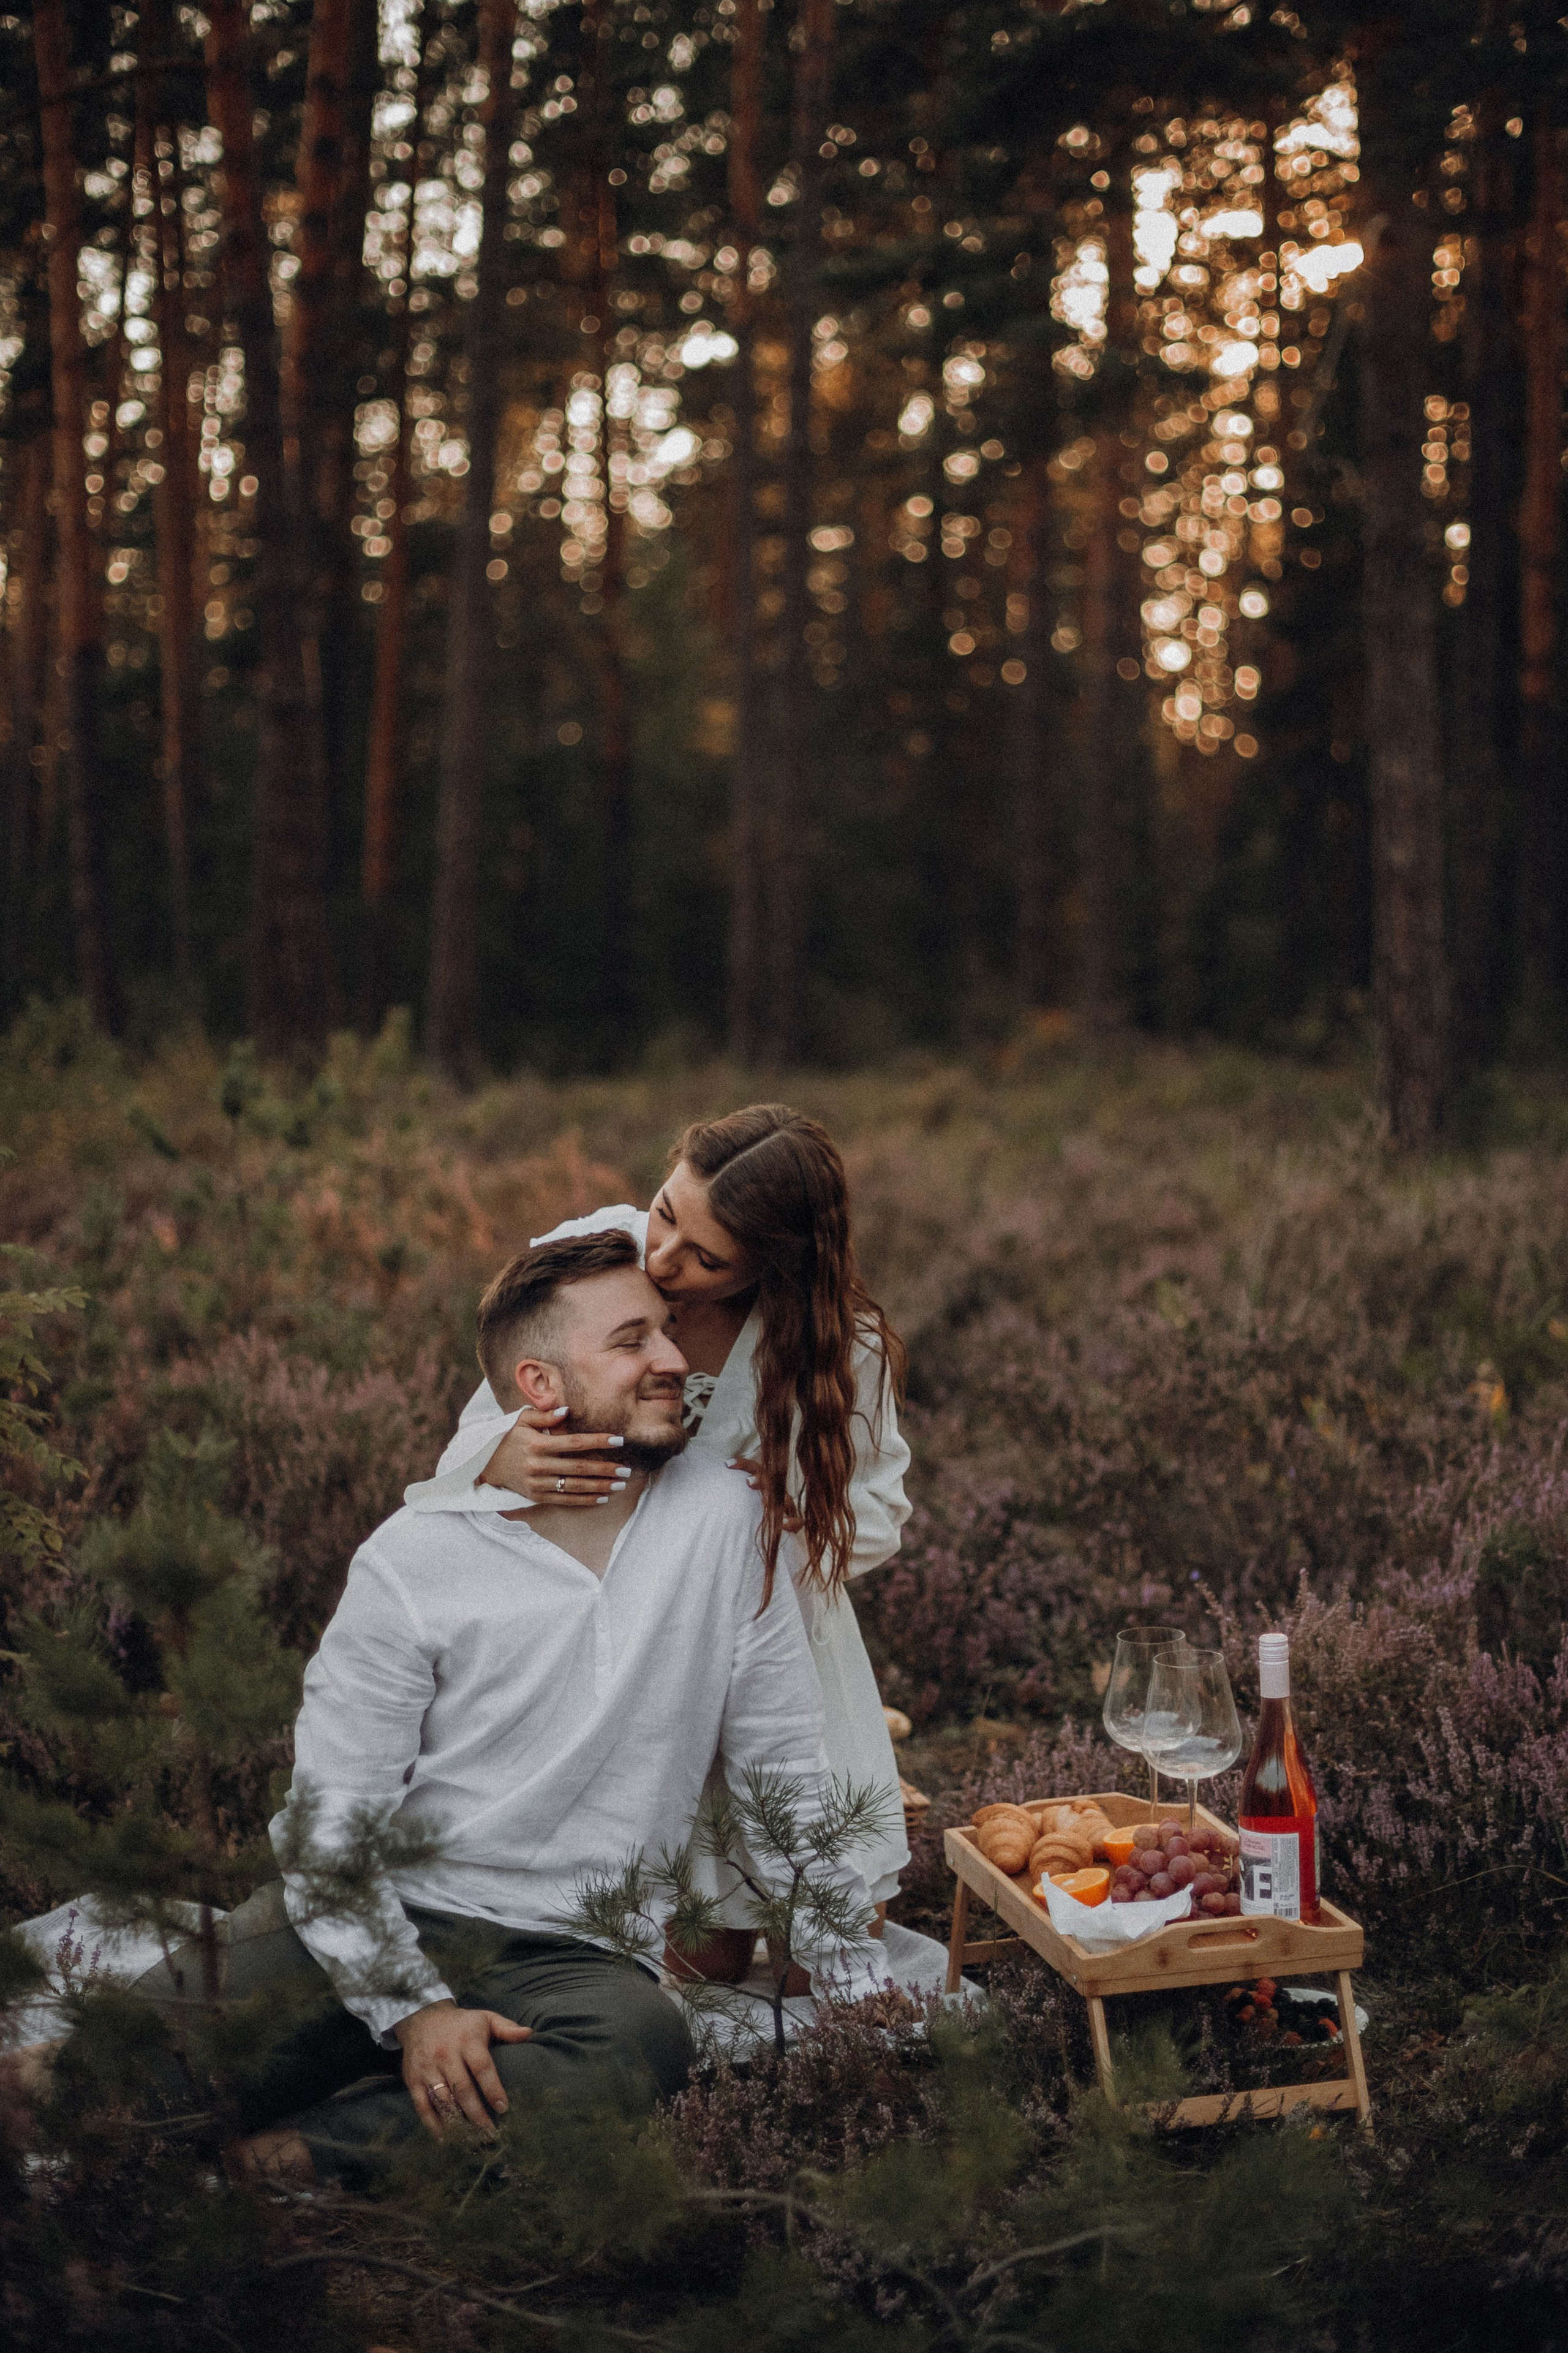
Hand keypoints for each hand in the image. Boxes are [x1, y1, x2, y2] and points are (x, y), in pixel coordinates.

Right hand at [393, 1998, 530, 2139]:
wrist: (422, 2018)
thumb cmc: (461, 2024)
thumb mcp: (485, 2019)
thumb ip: (506, 2028)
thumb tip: (528, 2033)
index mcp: (467, 2041)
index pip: (482, 2067)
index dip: (493, 2089)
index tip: (503, 2108)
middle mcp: (446, 2055)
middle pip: (462, 2089)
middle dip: (477, 2114)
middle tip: (490, 2133)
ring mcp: (428, 2069)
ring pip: (443, 2101)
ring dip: (458, 2123)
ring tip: (473, 2139)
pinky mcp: (413, 2080)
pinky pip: (422, 2106)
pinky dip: (432, 2124)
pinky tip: (445, 2138)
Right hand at [479, 1406, 628, 1508]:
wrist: (485, 1463)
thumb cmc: (507, 1437)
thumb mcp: (521, 1420)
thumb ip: (545, 1416)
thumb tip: (568, 1411)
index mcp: (537, 1444)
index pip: (575, 1443)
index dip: (598, 1441)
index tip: (619, 1440)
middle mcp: (538, 1466)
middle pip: (579, 1467)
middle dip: (605, 1468)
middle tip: (626, 1469)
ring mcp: (537, 1484)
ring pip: (575, 1486)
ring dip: (600, 1486)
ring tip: (620, 1484)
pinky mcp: (536, 1497)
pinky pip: (565, 1500)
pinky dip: (585, 1500)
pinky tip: (602, 1497)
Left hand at [728, 1457, 804, 1534]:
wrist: (771, 1534)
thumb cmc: (745, 1514)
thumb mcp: (734, 1501)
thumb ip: (724, 1494)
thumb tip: (698, 1482)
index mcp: (763, 1482)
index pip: (754, 1467)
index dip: (743, 1464)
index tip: (727, 1465)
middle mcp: (776, 1491)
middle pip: (771, 1481)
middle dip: (761, 1480)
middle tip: (748, 1483)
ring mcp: (786, 1506)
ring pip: (785, 1498)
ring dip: (774, 1499)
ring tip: (764, 1502)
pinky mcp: (793, 1521)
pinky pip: (797, 1521)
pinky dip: (792, 1521)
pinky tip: (783, 1524)